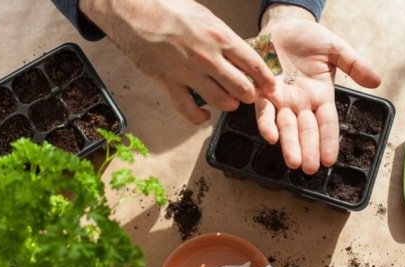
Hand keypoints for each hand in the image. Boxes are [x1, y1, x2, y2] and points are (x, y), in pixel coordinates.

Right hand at [79, 0, 275, 123]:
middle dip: (250, 95)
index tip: (270, 87)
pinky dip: (200, 117)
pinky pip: (189, 112)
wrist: (134, 11)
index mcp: (220, 37)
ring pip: (221, 102)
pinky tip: (204, 114)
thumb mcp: (206, 17)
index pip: (254, 65)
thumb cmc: (169, 9)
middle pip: (243, 88)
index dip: (266, 80)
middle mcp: (208, 58)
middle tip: (249, 95)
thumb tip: (240, 55)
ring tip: (229, 101)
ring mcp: (188, 73)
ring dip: (229, 104)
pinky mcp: (169, 84)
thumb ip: (224, 39)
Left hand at [257, 4, 380, 173]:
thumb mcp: (336, 50)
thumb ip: (354, 65)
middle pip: (307, 130)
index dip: (328, 141)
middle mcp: (301, 103)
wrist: (284, 25)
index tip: (330, 161)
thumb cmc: (310, 38)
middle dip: (308, 149)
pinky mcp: (263, 91)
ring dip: (289, 144)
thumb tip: (377, 81)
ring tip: (293, 162)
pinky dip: (266, 123)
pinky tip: (270, 136)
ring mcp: (282, 99)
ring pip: (286, 126)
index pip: (327, 124)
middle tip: (309, 169)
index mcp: (321, 96)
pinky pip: (264, 110)